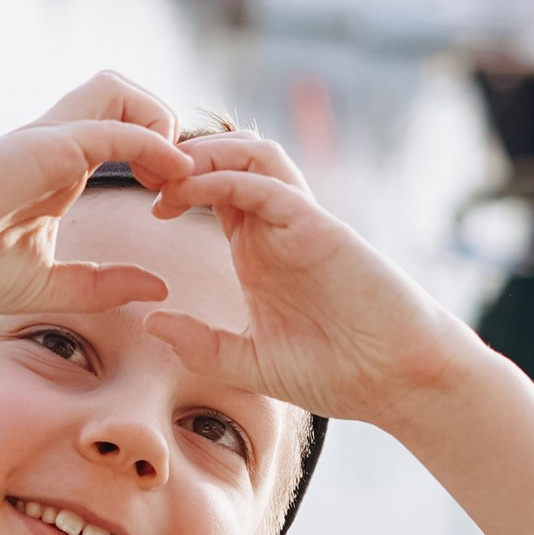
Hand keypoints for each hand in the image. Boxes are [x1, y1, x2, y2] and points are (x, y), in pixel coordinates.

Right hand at [0, 111, 194, 317]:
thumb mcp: (48, 284)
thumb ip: (104, 284)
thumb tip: (159, 287)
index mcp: (56, 169)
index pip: (120, 131)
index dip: (159, 157)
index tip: (169, 206)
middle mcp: (55, 144)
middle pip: (124, 95)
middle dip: (167, 125)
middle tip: (176, 183)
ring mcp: (49, 139)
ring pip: (120, 88)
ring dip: (161, 121)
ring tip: (168, 177)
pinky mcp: (45, 145)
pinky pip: (116, 126)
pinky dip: (154, 143)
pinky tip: (169, 179)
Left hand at [145, 129, 479, 433]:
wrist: (397, 380)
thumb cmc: (336, 371)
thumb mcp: (249, 361)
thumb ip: (202, 343)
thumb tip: (152, 324)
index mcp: (257, 249)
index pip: (210, 191)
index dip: (170, 184)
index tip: (136, 200)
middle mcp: (277, 226)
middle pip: (227, 158)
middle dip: (181, 154)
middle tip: (137, 171)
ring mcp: (300, 222)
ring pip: (251, 154)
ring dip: (204, 154)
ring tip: (163, 175)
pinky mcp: (319, 228)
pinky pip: (267, 185)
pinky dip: (225, 178)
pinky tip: (190, 191)